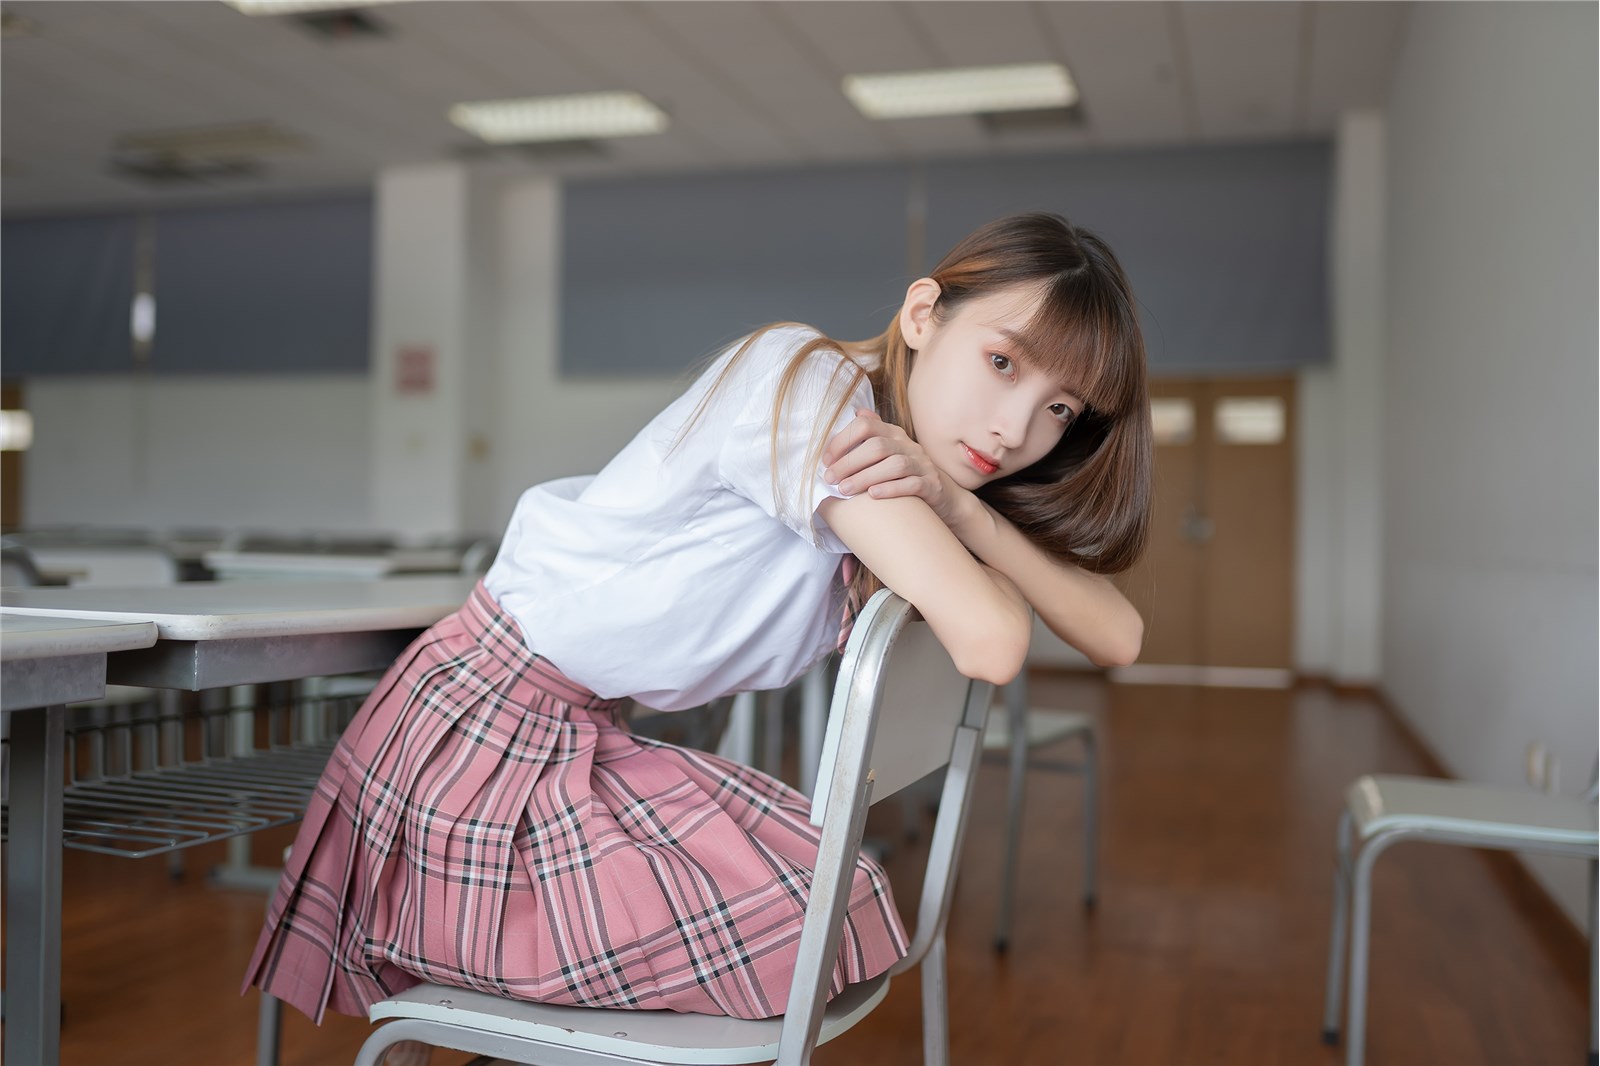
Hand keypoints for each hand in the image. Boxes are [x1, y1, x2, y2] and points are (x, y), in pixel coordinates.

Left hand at [823, 409, 967, 526]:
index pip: (866, 425)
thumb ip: (874, 433)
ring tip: (844, 490)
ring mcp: (922, 465)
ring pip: (894, 465)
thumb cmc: (909, 474)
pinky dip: (891, 489)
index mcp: (894, 435)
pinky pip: (912, 484)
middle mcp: (908, 446)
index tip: (826, 460)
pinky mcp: (931, 485)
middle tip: (829, 478)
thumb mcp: (892, 451)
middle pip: (877, 446)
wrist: (946, 498)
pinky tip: (873, 496)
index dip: (843, 440)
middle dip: (849, 462)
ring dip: (865, 477)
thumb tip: (857, 412)